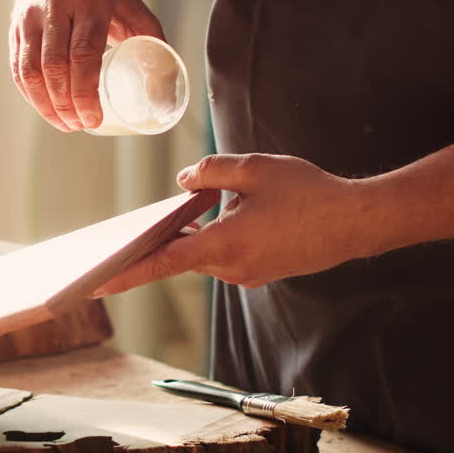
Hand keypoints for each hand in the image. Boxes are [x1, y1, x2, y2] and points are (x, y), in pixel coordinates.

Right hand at [10, 0, 162, 130]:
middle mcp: (56, 7)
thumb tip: (166, 84)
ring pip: (31, 69)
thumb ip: (151, 38)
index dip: (86, 92)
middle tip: (80, 125)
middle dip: (66, 104)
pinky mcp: (16, 25)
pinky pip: (17, 66)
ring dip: (45, 104)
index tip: (94, 118)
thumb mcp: (132, 5)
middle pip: (55, 65)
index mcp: (90, 3)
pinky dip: (30, 93)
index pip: (83, 53)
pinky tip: (44, 108)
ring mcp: (31, 16)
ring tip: (64, 123)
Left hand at [96, 154, 377, 293]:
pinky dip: (213, 238)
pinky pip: (223, 254)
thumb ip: (212, 172)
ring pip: (204, 253)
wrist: (357, 222)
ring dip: (192, 235)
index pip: (164, 262)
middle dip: (155, 244)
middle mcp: (232, 268)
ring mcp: (246, 275)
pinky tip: (220, 215)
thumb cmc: (309, 193)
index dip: (126, 272)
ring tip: (189, 211)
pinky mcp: (259, 272)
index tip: (96, 284)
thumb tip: (184, 183)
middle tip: (119, 240)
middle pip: (180, 256)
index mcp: (226, 244)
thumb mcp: (256, 168)